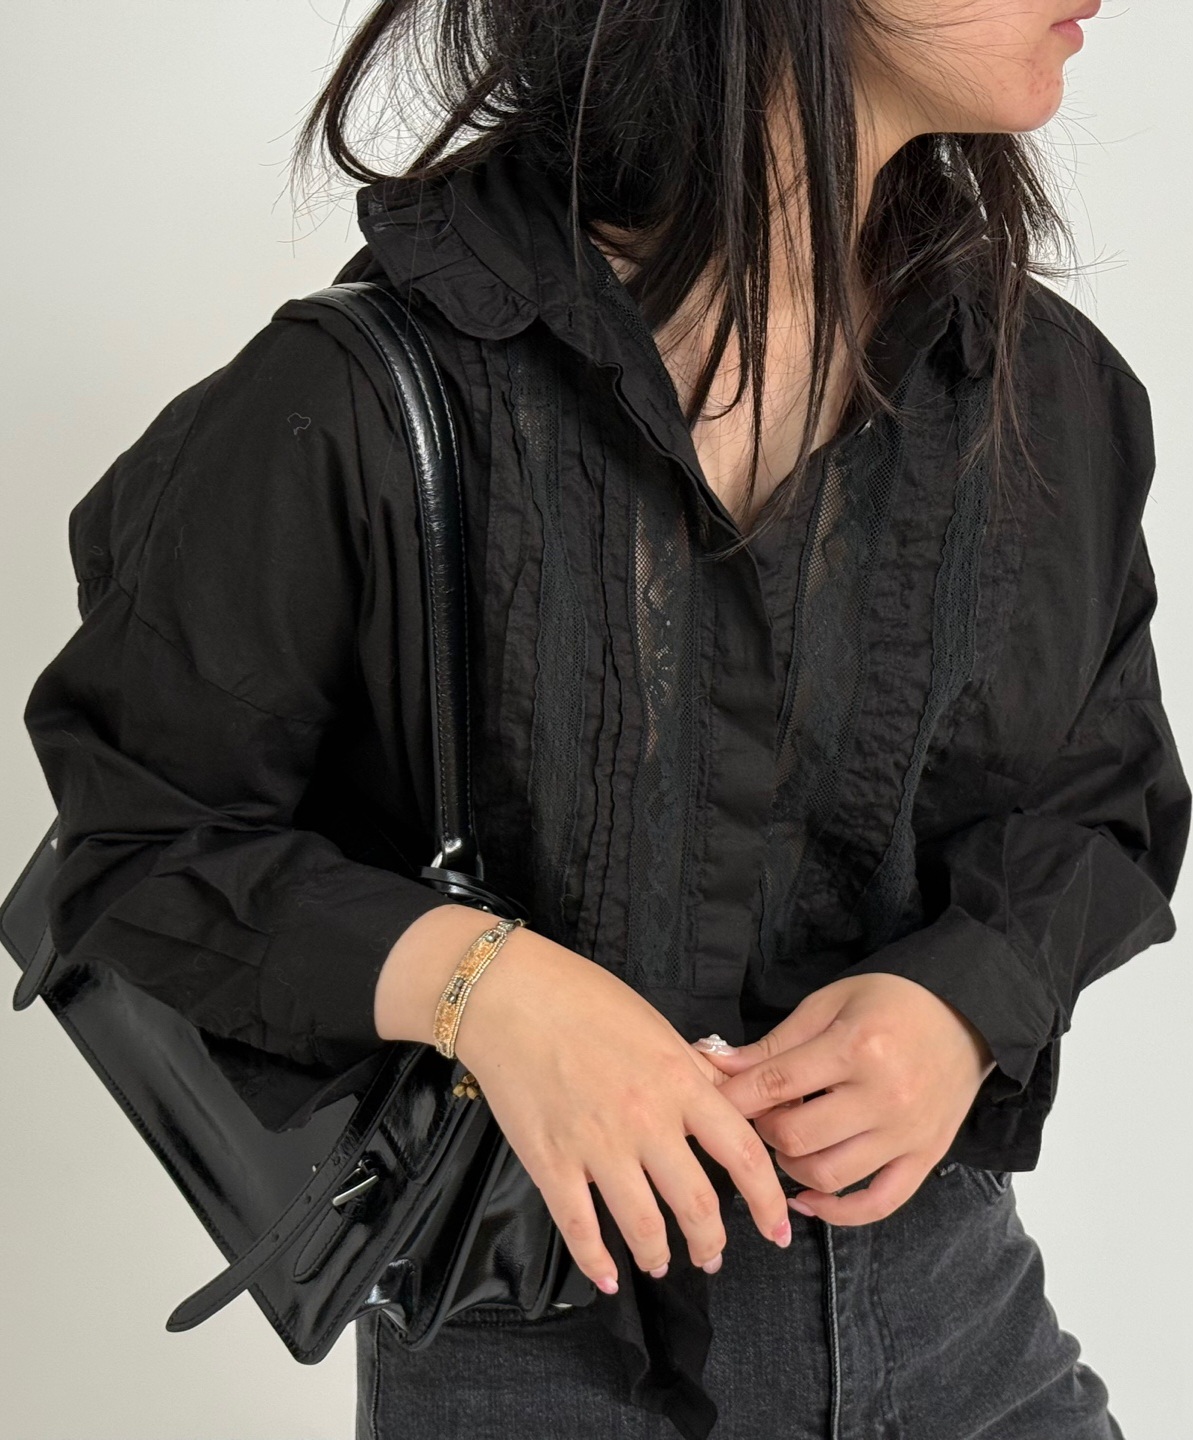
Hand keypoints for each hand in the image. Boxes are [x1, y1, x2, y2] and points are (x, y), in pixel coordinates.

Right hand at [429, 924, 792, 1291]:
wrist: (509, 996)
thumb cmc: (582, 998)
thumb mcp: (654, 1024)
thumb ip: (694, 1069)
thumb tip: (729, 1098)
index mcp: (679, 1082)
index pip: (743, 1153)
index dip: (767, 1200)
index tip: (777, 1227)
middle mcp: (646, 1120)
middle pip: (698, 1203)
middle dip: (712, 1243)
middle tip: (713, 1257)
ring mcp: (597, 1145)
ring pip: (644, 1227)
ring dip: (659, 1257)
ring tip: (662, 1264)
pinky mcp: (550, 1162)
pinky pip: (580, 1228)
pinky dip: (596, 1262)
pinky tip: (607, 1276)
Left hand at [690, 973, 996, 1225]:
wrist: (969, 1015)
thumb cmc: (893, 1002)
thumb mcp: (830, 1003)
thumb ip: (776, 1042)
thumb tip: (716, 1063)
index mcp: (856, 1047)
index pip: (775, 1084)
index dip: (734, 1098)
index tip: (711, 1103)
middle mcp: (883, 1096)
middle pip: (797, 1136)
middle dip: (763, 1130)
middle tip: (759, 1116)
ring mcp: (907, 1133)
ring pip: (829, 1175)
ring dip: (791, 1167)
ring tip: (786, 1143)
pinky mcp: (926, 1158)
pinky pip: (877, 1204)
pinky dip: (837, 1213)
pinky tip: (806, 1198)